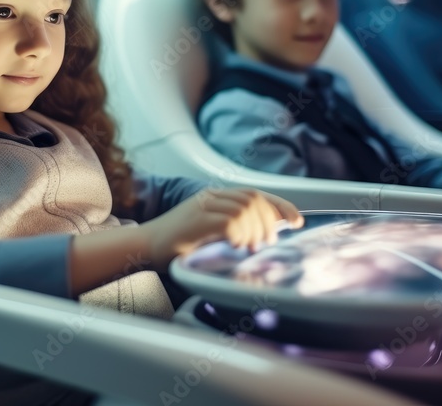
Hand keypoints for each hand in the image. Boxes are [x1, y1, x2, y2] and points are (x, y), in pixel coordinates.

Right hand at [139, 187, 304, 271]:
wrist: (144, 246)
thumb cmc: (176, 245)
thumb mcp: (210, 233)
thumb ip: (233, 229)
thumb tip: (266, 236)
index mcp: (216, 198)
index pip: (256, 194)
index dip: (280, 206)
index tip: (297, 221)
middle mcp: (211, 197)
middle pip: (254, 200)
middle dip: (268, 222)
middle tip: (265, 243)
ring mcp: (202, 206)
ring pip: (245, 209)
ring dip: (254, 230)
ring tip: (249, 247)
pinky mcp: (196, 220)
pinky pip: (230, 221)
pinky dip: (240, 234)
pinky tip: (236, 245)